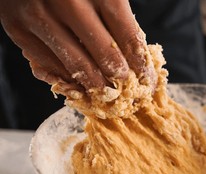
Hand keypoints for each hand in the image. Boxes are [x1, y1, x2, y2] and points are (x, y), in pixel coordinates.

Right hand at [0, 0, 155, 93]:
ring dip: (96, 85)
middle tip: (126, 86)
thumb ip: (117, 14)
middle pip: (105, 57)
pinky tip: (78, 81)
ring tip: (106, 90)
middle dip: (121, 78)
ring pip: (77, 67)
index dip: (140, 63)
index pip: (128, 38)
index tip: (146, 77)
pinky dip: (67, 78)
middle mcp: (68, 2)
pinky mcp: (17, 28)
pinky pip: (48, 66)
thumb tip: (135, 55)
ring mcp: (39, 16)